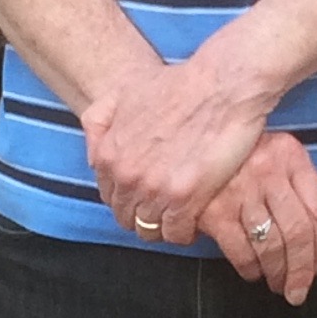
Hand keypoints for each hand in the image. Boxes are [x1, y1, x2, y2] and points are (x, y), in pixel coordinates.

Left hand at [83, 51, 275, 243]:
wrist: (221, 85)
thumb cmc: (179, 84)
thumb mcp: (123, 92)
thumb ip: (100, 123)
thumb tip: (94, 155)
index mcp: (110, 155)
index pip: (110, 197)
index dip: (129, 197)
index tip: (147, 195)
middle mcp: (126, 175)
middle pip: (127, 216)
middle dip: (144, 214)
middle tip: (165, 208)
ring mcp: (154, 189)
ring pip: (149, 229)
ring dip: (163, 226)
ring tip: (179, 216)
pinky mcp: (184, 198)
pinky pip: (175, 233)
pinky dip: (183, 232)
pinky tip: (194, 221)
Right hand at [196, 131, 316, 301]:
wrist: (192, 146)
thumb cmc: (244, 160)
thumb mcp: (282, 168)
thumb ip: (310, 207)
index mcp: (291, 156)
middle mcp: (267, 171)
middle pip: (299, 233)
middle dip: (304, 270)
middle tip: (300, 289)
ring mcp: (239, 191)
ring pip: (271, 246)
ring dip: (278, 274)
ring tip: (279, 284)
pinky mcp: (213, 212)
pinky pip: (241, 252)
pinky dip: (252, 269)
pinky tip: (255, 272)